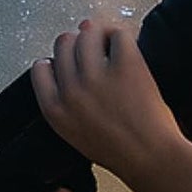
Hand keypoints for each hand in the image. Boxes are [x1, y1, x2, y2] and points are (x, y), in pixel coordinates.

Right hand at [29, 19, 186, 180]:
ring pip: (87, 32)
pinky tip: (129, 45)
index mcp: (55, 110)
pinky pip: (118, 33)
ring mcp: (96, 76)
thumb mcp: (76, 134)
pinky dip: (123, 35)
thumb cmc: (120, 151)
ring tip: (112, 44)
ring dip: (100, 34)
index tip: (71, 63)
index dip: (57, 61)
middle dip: (79, 43)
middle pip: (64, 44)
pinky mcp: (125, 65)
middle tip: (95, 49)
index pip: (40, 69)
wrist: (151, 158)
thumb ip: (67, 106)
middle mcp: (71, 90)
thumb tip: (71, 72)